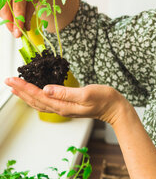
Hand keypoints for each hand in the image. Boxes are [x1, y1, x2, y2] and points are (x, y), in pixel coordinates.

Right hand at [0, 0, 59, 36]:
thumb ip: (30, 10)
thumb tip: (25, 28)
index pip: (17, 4)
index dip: (18, 20)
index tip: (19, 33)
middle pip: (5, 5)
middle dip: (10, 21)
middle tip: (16, 34)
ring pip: (0, 3)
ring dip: (6, 17)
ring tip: (14, 26)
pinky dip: (4, 9)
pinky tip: (11, 16)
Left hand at [4, 77, 127, 124]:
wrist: (114, 107)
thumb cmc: (103, 98)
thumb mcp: (85, 93)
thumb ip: (65, 92)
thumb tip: (45, 89)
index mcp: (62, 105)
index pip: (38, 95)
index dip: (24, 88)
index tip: (12, 79)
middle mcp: (60, 108)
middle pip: (35, 100)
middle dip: (20, 91)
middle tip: (8, 81)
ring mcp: (64, 107)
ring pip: (39, 102)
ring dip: (26, 94)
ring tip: (16, 87)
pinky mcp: (67, 104)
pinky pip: (47, 101)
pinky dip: (37, 95)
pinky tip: (36, 91)